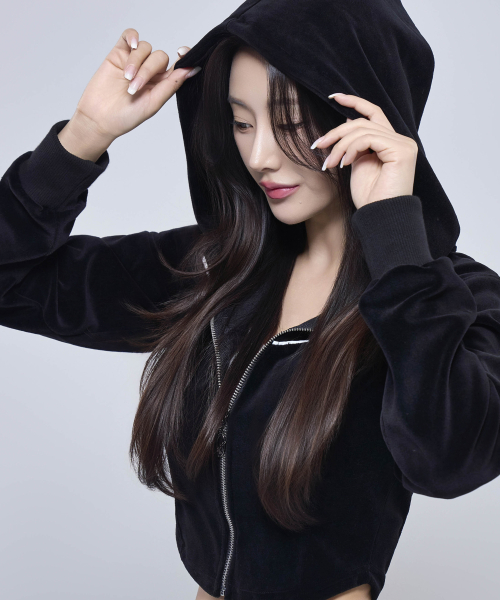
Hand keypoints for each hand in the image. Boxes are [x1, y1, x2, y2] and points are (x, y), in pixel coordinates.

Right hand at [69, 28, 199, 145]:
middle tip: (134, 87)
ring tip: (126, 79)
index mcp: (162, 84)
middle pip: (159, 57)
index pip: (178, 66)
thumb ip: (172, 85)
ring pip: (145, 48)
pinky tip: (131, 45)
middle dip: (148, 70)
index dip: (184, 57)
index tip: (183, 52)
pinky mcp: (119, 54)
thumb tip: (193, 69)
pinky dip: (132, 36)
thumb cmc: (126, 117)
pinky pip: (129, 36)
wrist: (100, 118)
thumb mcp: (153, 103)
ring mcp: (134, 61)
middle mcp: (150, 71)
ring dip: (137, 62)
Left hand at [311, 94, 417, 209]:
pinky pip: (369, 138)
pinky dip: (351, 149)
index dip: (354, 101)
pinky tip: (344, 164)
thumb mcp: (357, 164)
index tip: (333, 96)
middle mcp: (400, 140)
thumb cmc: (369, 197)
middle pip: (362, 122)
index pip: (373, 113)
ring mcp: (403, 144)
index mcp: (391, 142)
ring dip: (340, 145)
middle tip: (318, 146)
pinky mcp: (401, 151)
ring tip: (330, 164)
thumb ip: (355, 144)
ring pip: (362, 130)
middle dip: (336, 133)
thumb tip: (345, 120)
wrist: (379, 216)